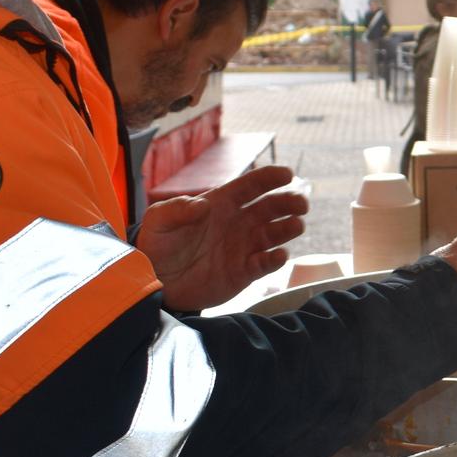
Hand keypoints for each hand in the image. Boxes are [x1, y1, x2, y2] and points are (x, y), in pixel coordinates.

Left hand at [136, 163, 307, 310]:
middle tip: (301, 203)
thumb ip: (176, 209)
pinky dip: (275, 260)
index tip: (287, 174)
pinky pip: (265, 264)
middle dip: (289, 202)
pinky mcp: (244, 272)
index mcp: (221, 203)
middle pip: (272, 208)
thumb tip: (203, 205)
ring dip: (288, 228)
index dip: (270, 178)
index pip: (251, 186)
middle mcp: (238, 223)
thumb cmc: (156, 245)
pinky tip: (280, 255)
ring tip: (296, 225)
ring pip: (275, 234)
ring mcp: (244, 247)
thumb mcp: (158, 221)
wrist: (154, 281)